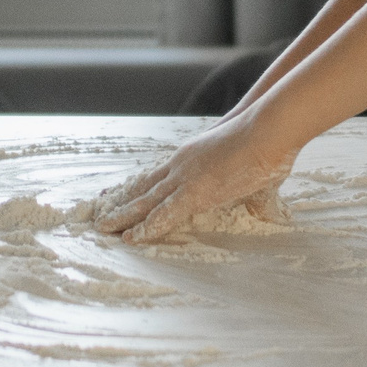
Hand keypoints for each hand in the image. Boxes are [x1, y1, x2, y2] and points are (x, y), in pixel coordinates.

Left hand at [94, 114, 295, 244]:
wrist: (267, 128)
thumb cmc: (264, 142)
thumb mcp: (252, 168)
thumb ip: (251, 190)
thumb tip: (264, 205)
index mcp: (191, 157)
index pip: (156, 175)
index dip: (137, 187)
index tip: (119, 195)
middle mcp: (181, 165)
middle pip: (143, 188)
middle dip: (121, 202)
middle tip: (100, 215)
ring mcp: (185, 177)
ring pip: (145, 201)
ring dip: (123, 216)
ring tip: (102, 228)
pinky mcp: (195, 192)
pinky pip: (164, 214)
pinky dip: (146, 228)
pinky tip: (131, 238)